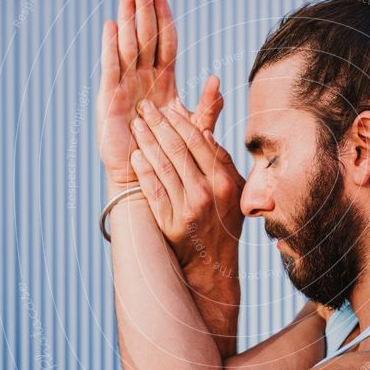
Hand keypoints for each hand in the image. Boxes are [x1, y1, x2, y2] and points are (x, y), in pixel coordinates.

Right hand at [96, 0, 222, 189]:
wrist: (149, 178)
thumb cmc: (172, 154)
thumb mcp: (195, 128)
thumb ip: (208, 106)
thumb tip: (217, 80)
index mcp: (163, 81)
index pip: (164, 42)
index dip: (163, 18)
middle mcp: (142, 79)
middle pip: (144, 36)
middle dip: (143, 8)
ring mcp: (125, 87)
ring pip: (128, 46)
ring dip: (128, 19)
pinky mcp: (110, 100)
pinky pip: (111, 68)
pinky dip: (111, 47)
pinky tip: (112, 26)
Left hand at [129, 99, 244, 270]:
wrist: (212, 261)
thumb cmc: (224, 218)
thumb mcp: (235, 189)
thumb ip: (223, 162)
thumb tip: (205, 133)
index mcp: (224, 181)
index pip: (198, 142)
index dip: (179, 121)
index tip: (165, 108)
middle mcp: (206, 194)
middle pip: (177, 150)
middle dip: (158, 125)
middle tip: (144, 108)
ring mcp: (187, 209)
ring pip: (162, 167)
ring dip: (146, 143)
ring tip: (136, 126)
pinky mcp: (169, 222)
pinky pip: (153, 191)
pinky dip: (143, 171)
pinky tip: (135, 156)